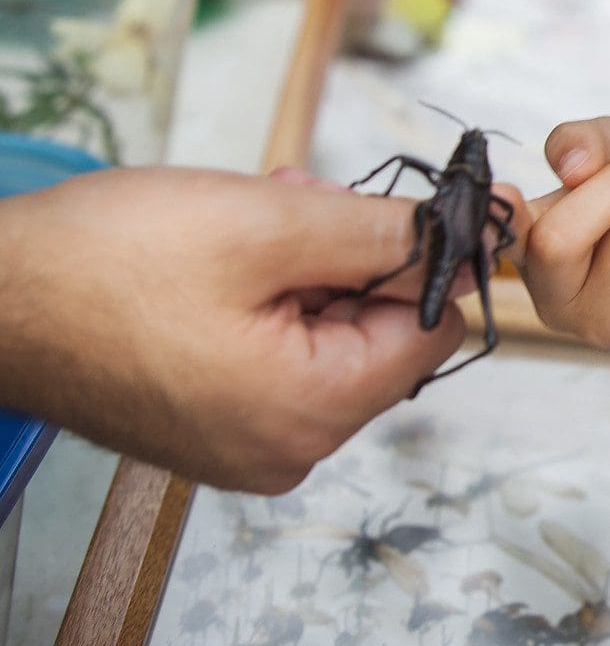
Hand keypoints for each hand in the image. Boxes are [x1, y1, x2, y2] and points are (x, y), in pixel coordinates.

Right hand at [0, 167, 470, 492]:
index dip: (437, 259)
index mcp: (311, 412)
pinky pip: (280, 350)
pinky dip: (275, 293)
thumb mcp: (269, 226)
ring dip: (315, 264)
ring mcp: (245, 442)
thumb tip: (469, 232)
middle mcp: (287, 447)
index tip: (432, 202)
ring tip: (262, 211)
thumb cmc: (105, 264)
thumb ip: (385, 233)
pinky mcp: (210, 421)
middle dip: (360, 256)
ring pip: (330, 333)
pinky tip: (239, 245)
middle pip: (382, 335)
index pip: (432, 331)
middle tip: (306, 198)